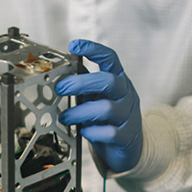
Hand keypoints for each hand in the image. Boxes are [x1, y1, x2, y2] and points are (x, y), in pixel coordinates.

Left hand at [55, 40, 142, 172]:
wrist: (130, 146)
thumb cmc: (109, 117)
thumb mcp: (98, 96)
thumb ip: (84, 86)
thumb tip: (60, 75)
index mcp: (119, 80)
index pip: (110, 58)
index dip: (93, 49)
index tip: (73, 46)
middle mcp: (126, 94)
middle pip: (107, 81)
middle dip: (80, 83)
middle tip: (60, 88)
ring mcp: (128, 115)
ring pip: (106, 108)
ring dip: (80, 112)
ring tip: (65, 117)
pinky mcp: (126, 136)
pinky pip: (108, 133)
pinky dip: (92, 132)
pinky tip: (84, 131)